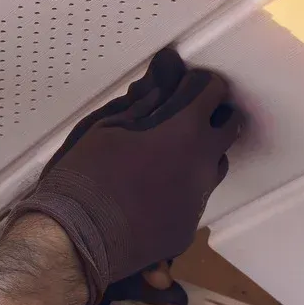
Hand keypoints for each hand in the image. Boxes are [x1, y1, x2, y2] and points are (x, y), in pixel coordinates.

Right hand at [16, 48, 242, 304]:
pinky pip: (196, 200)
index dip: (201, 83)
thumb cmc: (83, 176)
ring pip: (217, 166)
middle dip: (213, 115)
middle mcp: (203, 165)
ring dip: (202, 153)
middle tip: (183, 115)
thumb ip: (148, 96)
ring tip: (166, 154)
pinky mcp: (188, 228)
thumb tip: (170, 63)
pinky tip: (153, 191)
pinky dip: (182, 188)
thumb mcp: (109, 124)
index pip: (214, 92)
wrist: (73, 241)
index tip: (186, 84)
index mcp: (185, 131)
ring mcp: (199, 200)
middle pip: (229, 128)